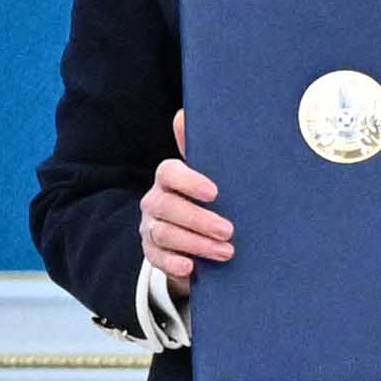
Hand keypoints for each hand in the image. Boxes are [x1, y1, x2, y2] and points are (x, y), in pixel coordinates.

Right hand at [142, 111, 232, 296]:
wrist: (201, 235)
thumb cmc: (210, 200)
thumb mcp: (214, 175)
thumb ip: (203, 149)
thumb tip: (184, 113)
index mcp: (169, 178)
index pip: (169, 173)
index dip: (189, 181)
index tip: (215, 193)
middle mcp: (155, 201)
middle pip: (168, 207)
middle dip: (199, 220)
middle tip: (228, 230)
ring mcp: (151, 227)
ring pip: (165, 234)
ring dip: (196, 244)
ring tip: (226, 252)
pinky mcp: (153, 253)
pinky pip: (156, 258)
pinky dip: (173, 263)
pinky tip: (191, 267)